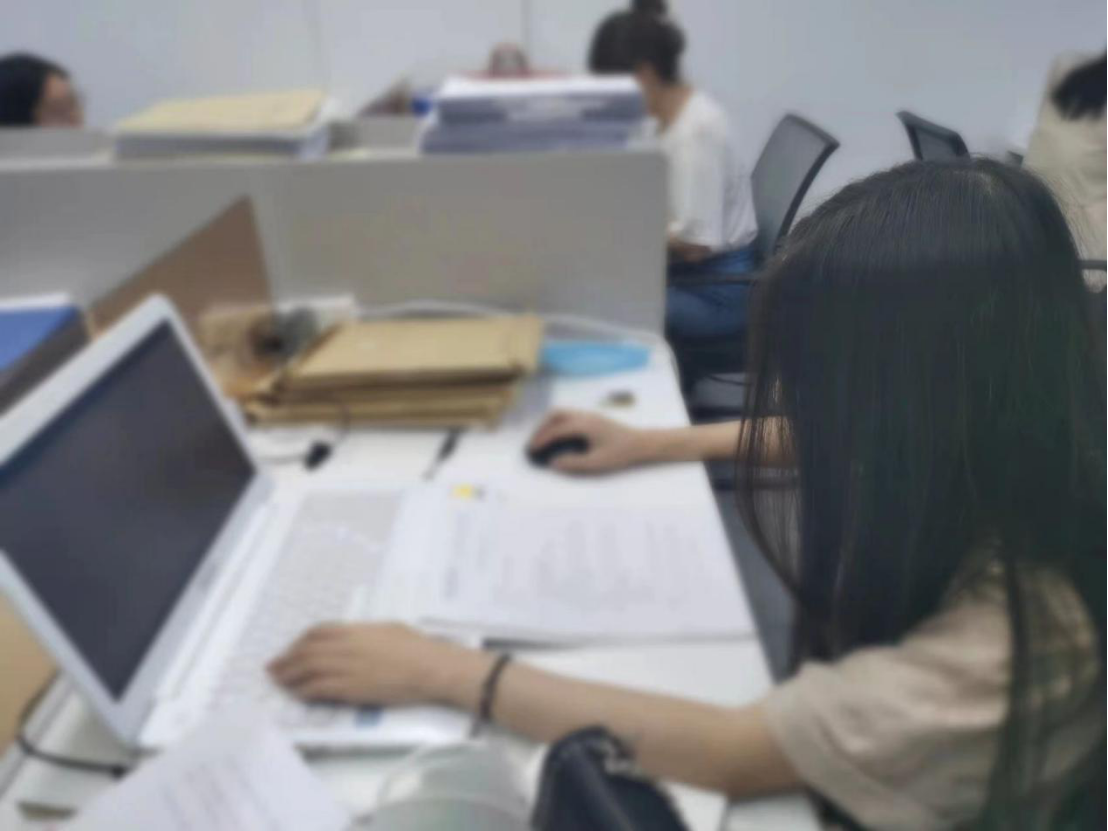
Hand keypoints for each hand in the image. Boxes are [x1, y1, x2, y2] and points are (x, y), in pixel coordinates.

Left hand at [268, 623, 484, 706]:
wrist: (430, 667)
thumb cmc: (417, 647)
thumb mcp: (388, 629)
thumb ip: (366, 633)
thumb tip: (356, 638)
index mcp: (355, 629)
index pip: (317, 632)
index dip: (299, 641)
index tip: (291, 649)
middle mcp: (345, 646)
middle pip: (306, 652)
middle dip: (286, 660)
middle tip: (273, 668)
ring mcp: (346, 667)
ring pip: (307, 670)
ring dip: (289, 676)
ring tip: (279, 682)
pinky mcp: (350, 688)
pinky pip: (318, 689)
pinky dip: (304, 691)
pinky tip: (298, 694)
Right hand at [528, 410, 652, 474]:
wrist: (640, 443)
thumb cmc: (620, 453)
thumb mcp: (596, 463)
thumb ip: (573, 463)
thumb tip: (554, 463)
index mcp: (584, 425)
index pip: (556, 430)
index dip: (541, 440)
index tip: (532, 450)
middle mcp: (584, 416)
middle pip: (555, 415)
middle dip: (542, 428)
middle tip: (534, 444)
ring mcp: (589, 415)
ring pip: (562, 413)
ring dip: (549, 424)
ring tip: (543, 439)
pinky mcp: (592, 418)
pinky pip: (569, 416)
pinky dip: (558, 423)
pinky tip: (558, 437)